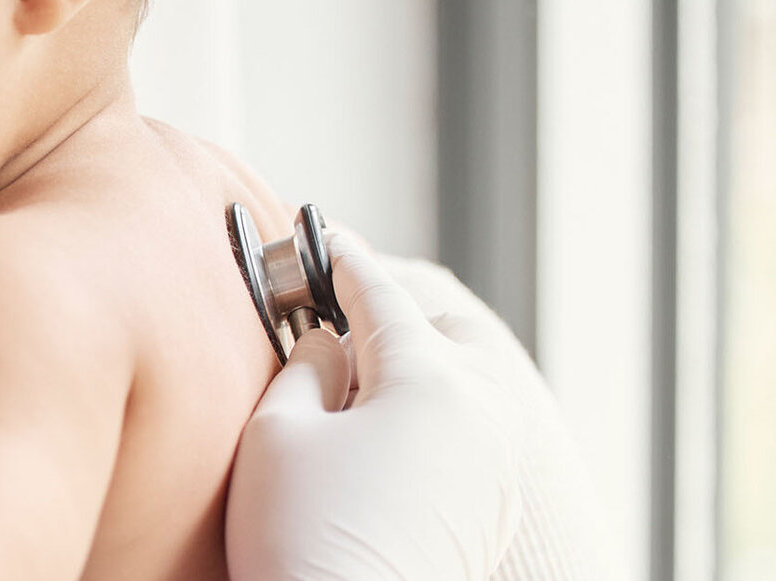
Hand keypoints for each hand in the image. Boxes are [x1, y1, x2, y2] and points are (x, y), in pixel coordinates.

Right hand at [225, 236, 527, 580]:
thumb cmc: (302, 537)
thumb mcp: (278, 433)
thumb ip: (305, 368)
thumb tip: (328, 343)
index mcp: (429, 381)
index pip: (381, 296)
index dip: (343, 261)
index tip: (323, 238)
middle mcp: (481, 416)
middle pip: (449, 334)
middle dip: (399, 317)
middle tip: (340, 322)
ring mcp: (496, 470)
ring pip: (470, 387)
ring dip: (422, 371)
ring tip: (364, 385)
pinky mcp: (492, 516)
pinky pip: (474, 439)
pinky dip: (437, 420)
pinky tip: (388, 442)